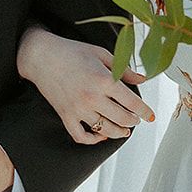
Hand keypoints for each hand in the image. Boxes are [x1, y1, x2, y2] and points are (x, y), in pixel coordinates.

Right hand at [17, 26, 152, 144]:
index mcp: (103, 80)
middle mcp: (92, 97)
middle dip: (133, 121)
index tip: (150, 116)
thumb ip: (124, 69)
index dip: (145, 111)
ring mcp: (78, 109)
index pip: (132, 103)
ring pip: (105, 130)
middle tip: (136, 119)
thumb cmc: (72, 52)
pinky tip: (100, 135)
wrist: (41, 56)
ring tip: (124, 130)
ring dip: (118, 132)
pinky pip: (81, 136)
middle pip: (122, 119)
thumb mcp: (101, 54)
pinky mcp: (65, 116)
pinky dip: (93, 140)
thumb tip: (142, 79)